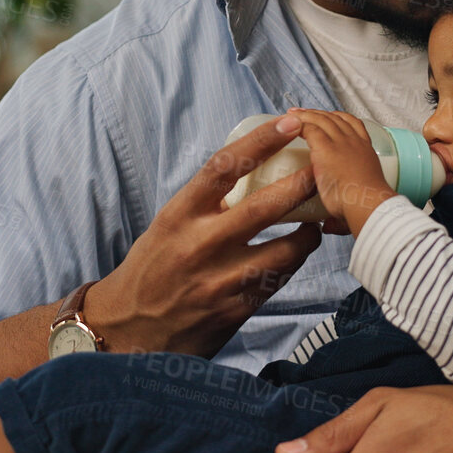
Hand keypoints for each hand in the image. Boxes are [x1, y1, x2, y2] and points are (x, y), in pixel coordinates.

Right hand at [85, 112, 325, 355]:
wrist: (128, 328)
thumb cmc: (152, 268)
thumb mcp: (169, 226)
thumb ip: (206, 203)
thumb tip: (250, 169)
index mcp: (180, 215)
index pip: (225, 167)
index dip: (261, 141)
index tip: (289, 124)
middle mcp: (199, 244)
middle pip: (263, 207)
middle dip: (300, 184)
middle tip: (324, 169)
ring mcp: (219, 281)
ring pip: (283, 251)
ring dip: (307, 234)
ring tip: (315, 222)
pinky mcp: (234, 311)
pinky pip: (277, 282)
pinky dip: (291, 265)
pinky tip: (295, 255)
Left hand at [292, 109, 395, 236]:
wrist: (368, 206)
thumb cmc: (366, 210)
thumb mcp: (357, 205)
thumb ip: (339, 217)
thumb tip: (328, 227)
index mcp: (365, 152)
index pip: (353, 125)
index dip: (338, 119)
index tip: (326, 120)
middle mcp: (354, 142)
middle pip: (335, 118)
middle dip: (318, 114)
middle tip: (302, 115)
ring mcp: (341, 142)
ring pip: (321, 119)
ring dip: (305, 115)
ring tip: (291, 115)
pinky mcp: (325, 147)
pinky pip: (309, 127)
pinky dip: (299, 123)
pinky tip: (288, 123)